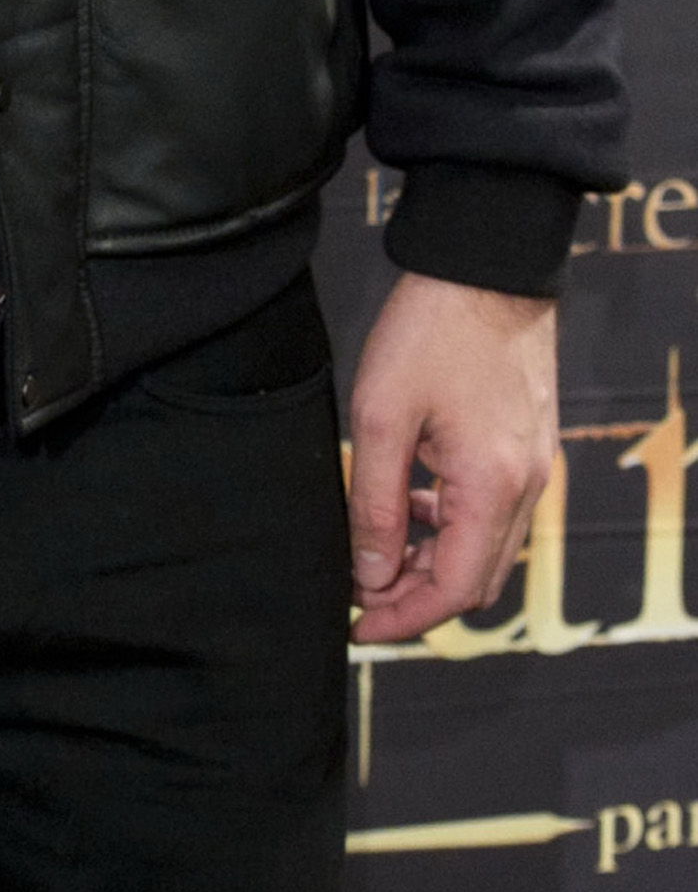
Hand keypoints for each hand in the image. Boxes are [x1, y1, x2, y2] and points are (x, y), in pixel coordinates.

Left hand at [346, 271, 558, 644]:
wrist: (485, 267)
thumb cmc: (430, 331)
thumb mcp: (381, 418)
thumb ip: (377, 504)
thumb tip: (371, 575)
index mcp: (492, 486)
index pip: (456, 591)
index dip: (404, 617)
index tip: (358, 624)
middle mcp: (526, 486)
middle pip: (478, 581)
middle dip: (418, 597)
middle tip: (360, 593)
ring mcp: (533, 466)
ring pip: (488, 549)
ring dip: (435, 562)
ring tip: (376, 551)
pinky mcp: (527, 446)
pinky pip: (495, 512)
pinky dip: (454, 526)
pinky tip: (412, 503)